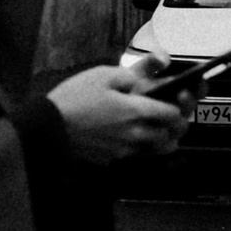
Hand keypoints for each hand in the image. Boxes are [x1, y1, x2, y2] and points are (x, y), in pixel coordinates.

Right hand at [44, 59, 190, 162]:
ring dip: (165, 140)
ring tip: (160, 129)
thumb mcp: (103, 74)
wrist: (50, 126)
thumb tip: (152, 71)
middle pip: (171, 136)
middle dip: (177, 126)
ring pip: (158, 150)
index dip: (179, 107)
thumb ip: (132, 73)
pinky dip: (143, 147)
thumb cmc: (75, 97)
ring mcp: (125, 150)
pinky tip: (133, 135)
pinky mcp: (113, 158)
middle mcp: (136, 134)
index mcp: (136, 111)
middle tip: (174, 116)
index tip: (176, 100)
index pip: (173, 114)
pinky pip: (138, 155)